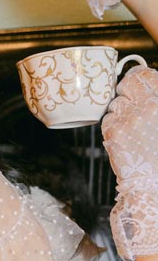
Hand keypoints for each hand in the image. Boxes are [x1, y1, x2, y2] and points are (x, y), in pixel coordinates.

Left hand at [102, 66, 157, 259]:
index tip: (136, 83)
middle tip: (129, 103)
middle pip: (126, 84)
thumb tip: (145, 87)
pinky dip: (112, 126)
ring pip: (115, 103)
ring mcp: (130, 118)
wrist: (154, 185)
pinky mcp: (114, 131)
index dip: (138, 78)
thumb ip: (155, 103)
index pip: (145, 75)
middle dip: (125, 91)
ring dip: (119, 112)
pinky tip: (123, 138)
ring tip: (131, 128)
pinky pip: (107, 119)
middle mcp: (148, 106)